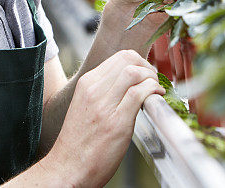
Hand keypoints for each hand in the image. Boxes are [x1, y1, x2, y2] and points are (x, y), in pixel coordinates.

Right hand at [43, 50, 163, 186]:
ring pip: (134, 72)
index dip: (139, 62)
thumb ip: (104, 90)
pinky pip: (139, 93)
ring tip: (155, 89)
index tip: (146, 74)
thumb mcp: (86, 106)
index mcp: (87, 84)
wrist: (68, 168)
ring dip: (151, 78)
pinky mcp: (117, 122)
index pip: (119, 57)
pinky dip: (153, 90)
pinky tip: (156, 97)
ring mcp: (105, 105)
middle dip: (147, 66)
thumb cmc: (79, 141)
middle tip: (153, 80)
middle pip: (128, 59)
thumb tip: (129, 81)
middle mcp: (94, 90)